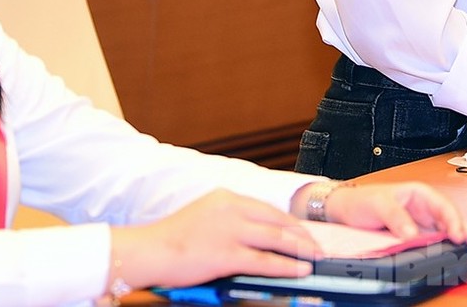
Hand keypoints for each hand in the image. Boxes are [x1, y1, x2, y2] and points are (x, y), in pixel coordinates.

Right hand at [111, 190, 317, 290]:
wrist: (147, 250)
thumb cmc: (171, 238)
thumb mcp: (204, 217)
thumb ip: (229, 219)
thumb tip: (256, 233)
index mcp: (225, 197)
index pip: (267, 208)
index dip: (290, 221)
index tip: (304, 230)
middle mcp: (231, 208)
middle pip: (278, 221)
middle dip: (302, 234)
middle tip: (319, 244)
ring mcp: (229, 230)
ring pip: (277, 238)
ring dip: (302, 249)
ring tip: (317, 257)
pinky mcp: (226, 253)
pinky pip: (265, 260)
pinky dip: (287, 265)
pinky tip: (300, 269)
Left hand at [321, 183, 466, 256]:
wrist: (345, 212)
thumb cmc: (362, 200)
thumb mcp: (378, 203)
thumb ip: (396, 216)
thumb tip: (411, 233)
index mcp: (421, 195)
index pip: (443, 207)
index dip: (453, 220)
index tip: (458, 234)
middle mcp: (426, 211)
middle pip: (454, 222)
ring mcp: (424, 227)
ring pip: (451, 235)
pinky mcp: (419, 241)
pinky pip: (439, 246)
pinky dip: (453, 253)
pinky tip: (464, 261)